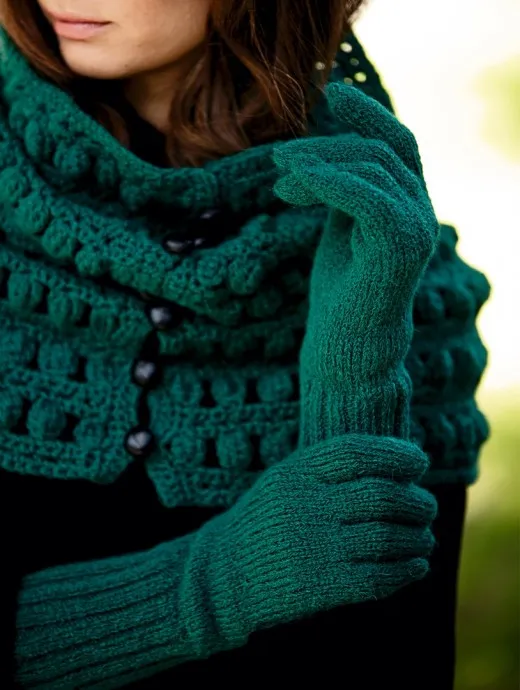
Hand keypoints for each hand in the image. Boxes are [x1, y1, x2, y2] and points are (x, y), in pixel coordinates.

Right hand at [206, 433, 435, 642]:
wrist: (224, 575)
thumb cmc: (265, 522)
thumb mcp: (283, 481)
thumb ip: (327, 469)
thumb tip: (396, 461)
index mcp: (295, 474)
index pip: (357, 452)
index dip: (396, 454)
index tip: (419, 462)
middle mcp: (306, 506)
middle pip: (382, 495)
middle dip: (416, 500)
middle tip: (426, 506)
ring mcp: (315, 547)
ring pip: (388, 536)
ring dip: (418, 536)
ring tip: (425, 537)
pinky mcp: (323, 586)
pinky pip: (380, 576)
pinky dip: (407, 569)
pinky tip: (417, 564)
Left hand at [273, 83, 439, 380]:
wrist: (345, 348)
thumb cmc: (339, 294)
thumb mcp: (339, 230)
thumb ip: (341, 193)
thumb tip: (317, 156)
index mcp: (407, 206)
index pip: (396, 144)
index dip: (367, 114)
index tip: (331, 93)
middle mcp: (420, 213)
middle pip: (379, 150)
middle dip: (325, 145)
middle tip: (279, 158)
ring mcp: (416, 229)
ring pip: (371, 167)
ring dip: (318, 164)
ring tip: (279, 178)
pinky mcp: (400, 246)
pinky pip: (366, 195)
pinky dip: (328, 182)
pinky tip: (294, 184)